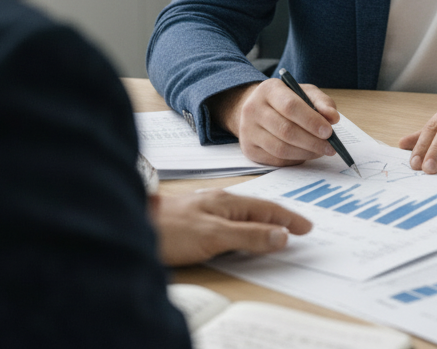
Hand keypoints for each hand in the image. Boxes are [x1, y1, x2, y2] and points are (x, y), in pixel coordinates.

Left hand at [148, 189, 311, 265]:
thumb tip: (282, 235)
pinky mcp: (195, 221)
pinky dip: (246, 227)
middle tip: (300, 227)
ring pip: (244, 215)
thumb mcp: (214, 235)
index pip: (269, 209)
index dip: (290, 219)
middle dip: (281, 217)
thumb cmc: (169, 229)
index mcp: (229, 201)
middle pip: (259, 210)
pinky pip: (230, 222)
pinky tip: (242, 232)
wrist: (129, 224)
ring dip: (264, 222)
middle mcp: (220, 202)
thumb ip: (249, 235)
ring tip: (278, 229)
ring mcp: (207, 210)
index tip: (307, 227)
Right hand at [210, 77, 339, 165]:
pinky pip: (276, 159)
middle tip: (330, 147)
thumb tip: (333, 117)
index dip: (311, 121)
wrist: (256, 109)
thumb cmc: (285, 100)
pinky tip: (306, 154)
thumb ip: (321, 102)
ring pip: (280, 148)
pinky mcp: (249, 149)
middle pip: (285, 130)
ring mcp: (248, 130)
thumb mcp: (304, 92)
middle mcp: (253, 109)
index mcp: (268, 90)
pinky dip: (295, 159)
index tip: (329, 131)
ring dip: (305, 153)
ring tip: (321, 151)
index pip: (290, 106)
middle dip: (312, 141)